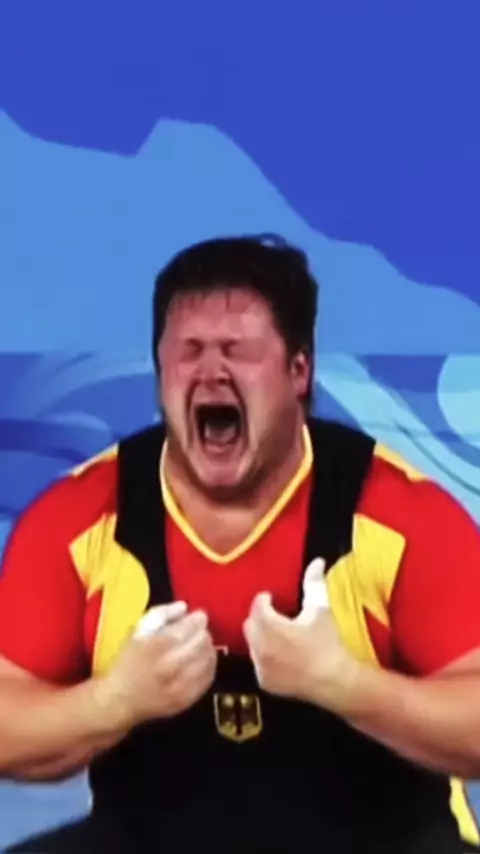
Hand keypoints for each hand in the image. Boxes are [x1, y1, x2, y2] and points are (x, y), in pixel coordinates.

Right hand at [93, 602, 216, 730]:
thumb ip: (161, 613)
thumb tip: (184, 607)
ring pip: (208, 658)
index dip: (198, 618)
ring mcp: (180, 686)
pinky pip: (208, 677)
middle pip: (201, 641)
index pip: (189, 627)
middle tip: (197, 631)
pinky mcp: (187, 699)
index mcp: (156, 646)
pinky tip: (201, 661)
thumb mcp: (138, 630)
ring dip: (207, 647)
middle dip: (202, 632)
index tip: (198, 616)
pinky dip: (209, 665)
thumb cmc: (129, 661)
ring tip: (199, 645)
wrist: (121, 699)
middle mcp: (170, 666)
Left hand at [243, 559, 360, 714]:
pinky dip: (265, 656)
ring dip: (261, 636)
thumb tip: (316, 561)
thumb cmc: (329, 642)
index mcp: (271, 626)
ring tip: (277, 634)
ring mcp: (261, 667)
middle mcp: (261, 647)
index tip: (271, 597)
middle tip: (274, 615)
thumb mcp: (321, 609)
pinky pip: (258, 663)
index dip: (263, 600)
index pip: (257, 607)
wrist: (337, 681)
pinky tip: (281, 655)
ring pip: (252, 645)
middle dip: (259, 618)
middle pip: (250, 625)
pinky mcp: (266, 682)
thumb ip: (314, 583)